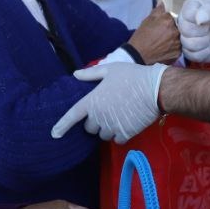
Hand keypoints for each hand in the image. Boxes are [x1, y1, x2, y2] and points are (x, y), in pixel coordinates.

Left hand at [52, 62, 166, 142]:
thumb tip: (75, 74)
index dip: (62, 125)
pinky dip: (119, 135)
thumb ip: (91, 74)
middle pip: (89, 128)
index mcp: (92, 100)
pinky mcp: (125, 134)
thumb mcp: (111, 69)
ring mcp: (112, 126)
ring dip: (107, 129)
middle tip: (107, 111)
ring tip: (119, 116)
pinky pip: (116, 140)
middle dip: (95, 122)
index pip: (72, 115)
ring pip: (103, 135)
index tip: (54, 134)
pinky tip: (127, 124)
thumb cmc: (132, 76)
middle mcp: (99, 116)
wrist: (155, 89)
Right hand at [127, 3, 180, 64]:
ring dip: (173, 38)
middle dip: (170, 29)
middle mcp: (175, 31)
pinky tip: (165, 48)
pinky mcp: (178, 53)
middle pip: (176, 27)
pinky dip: (173, 47)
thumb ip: (157, 11)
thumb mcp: (147, 20)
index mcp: (168, 21)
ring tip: (163, 42)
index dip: (164, 21)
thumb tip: (162, 3)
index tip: (159, 26)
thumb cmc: (141, 36)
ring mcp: (177, 43)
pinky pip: (178, 47)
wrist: (138, 53)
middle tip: (160, 35)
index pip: (170, 17)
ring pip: (178, 37)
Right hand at [176, 0, 209, 62]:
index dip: (200, 19)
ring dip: (204, 42)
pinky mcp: (188, 52)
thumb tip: (199, 19)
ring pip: (189, 44)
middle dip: (203, 32)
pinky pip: (193, 55)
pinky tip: (209, 47)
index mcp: (189, 7)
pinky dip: (205, 53)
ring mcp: (184, 37)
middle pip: (185, 30)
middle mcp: (183, 21)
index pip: (187, 14)